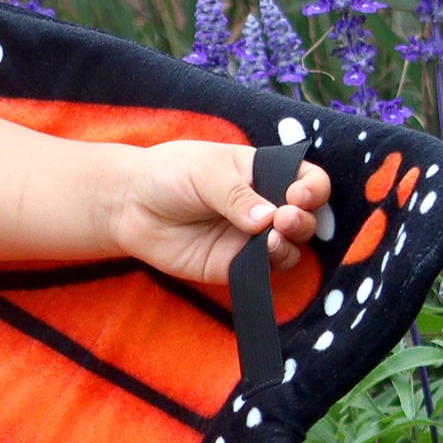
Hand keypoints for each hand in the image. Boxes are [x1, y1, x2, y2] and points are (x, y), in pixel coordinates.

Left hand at [107, 141, 328, 285]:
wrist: (129, 205)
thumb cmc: (168, 174)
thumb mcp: (205, 171)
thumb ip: (237, 194)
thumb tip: (269, 218)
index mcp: (264, 173)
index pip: (307, 180)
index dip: (313, 189)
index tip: (300, 195)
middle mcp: (265, 206)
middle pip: (305, 217)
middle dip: (303, 219)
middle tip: (285, 217)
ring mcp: (252, 238)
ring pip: (291, 247)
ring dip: (291, 243)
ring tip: (273, 236)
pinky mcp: (235, 264)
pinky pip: (264, 270)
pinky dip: (270, 265)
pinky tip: (263, 255)